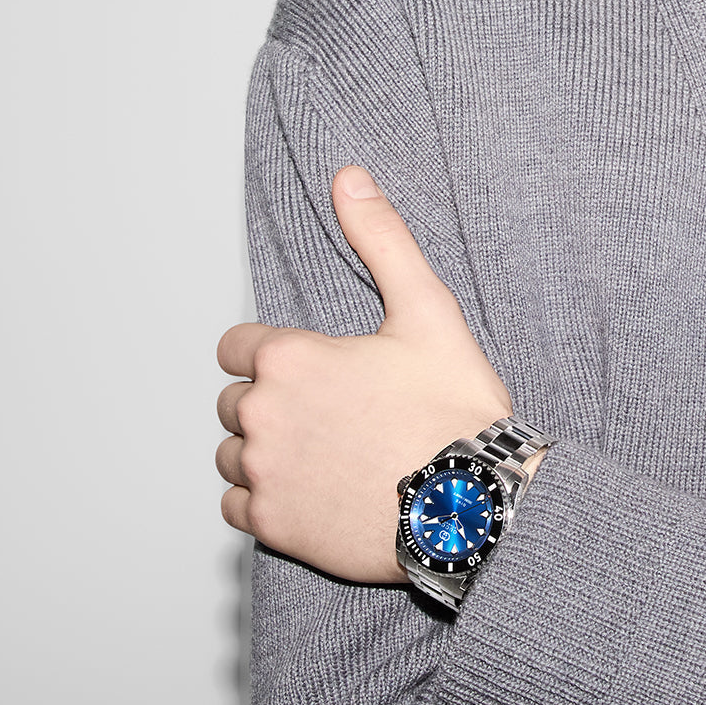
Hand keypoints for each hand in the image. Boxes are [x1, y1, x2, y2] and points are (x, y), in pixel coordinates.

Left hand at [215, 166, 512, 582]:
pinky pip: (236, 509)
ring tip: (321, 457)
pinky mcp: (274, 526)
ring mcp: (265, 474)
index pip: (236, 348)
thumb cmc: (454, 413)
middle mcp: (264, 415)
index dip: (274, 356)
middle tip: (329, 417)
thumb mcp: (428, 311)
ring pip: (232, 455)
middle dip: (271, 405)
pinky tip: (309, 496)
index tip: (313, 372)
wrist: (473, 506)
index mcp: (290, 359)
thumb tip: (349, 179)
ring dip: (263, 453)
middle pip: (234, 402)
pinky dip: (264, 503)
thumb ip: (381, 239)